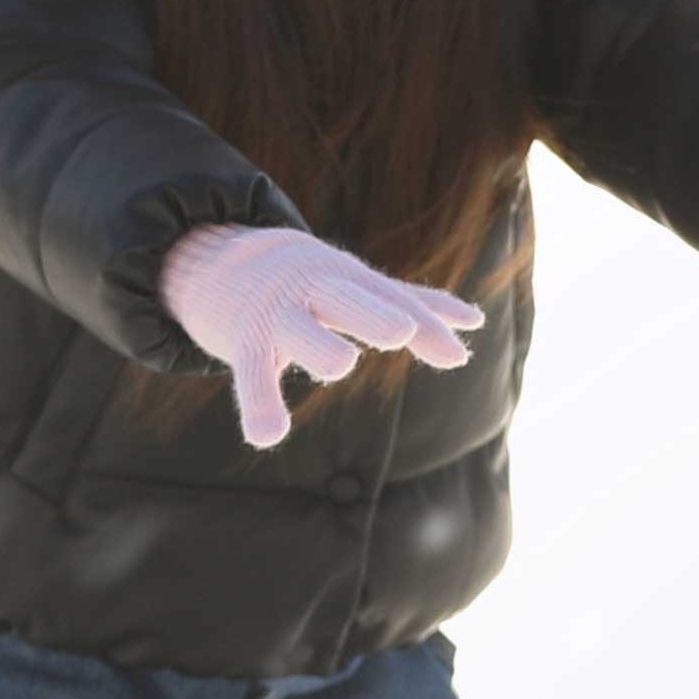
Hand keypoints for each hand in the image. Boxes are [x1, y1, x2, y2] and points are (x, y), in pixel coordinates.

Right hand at [155, 222, 481, 451]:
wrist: (223, 262)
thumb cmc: (308, 282)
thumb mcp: (358, 286)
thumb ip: (415, 305)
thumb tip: (475, 320)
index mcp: (348, 280)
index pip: (394, 302)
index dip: (427, 326)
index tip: (457, 356)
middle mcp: (314, 293)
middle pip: (345, 300)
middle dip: (371, 313)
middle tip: (399, 331)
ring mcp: (279, 318)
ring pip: (299, 334)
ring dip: (318, 346)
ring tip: (340, 364)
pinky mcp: (246, 344)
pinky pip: (251, 376)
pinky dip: (258, 405)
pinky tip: (267, 436)